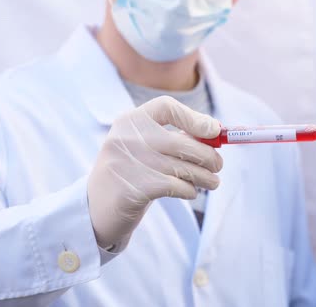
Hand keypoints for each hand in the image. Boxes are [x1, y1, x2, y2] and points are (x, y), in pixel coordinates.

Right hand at [87, 96, 222, 250]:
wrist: (96, 207)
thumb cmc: (133, 172)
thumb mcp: (148, 147)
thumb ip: (176, 137)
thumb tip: (216, 132)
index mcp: (130, 120)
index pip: (167, 107)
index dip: (195, 118)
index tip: (214, 131)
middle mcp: (127, 138)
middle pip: (181, 143)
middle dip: (208, 156)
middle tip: (218, 165)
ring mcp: (128, 163)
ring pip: (183, 168)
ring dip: (205, 177)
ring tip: (213, 182)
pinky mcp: (134, 188)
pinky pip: (176, 186)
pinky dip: (189, 190)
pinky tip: (190, 192)